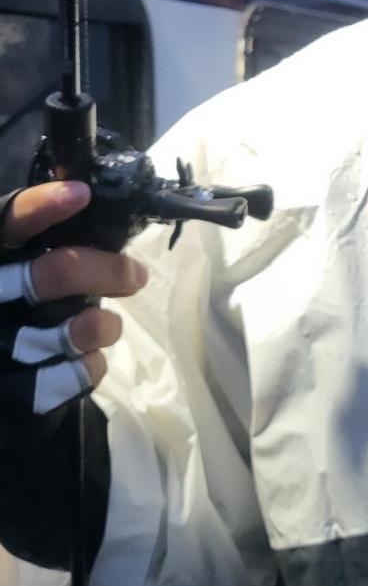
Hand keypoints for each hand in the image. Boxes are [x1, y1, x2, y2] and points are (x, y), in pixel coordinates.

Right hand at [0, 181, 145, 416]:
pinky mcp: (23, 391)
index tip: (81, 195)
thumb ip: (54, 240)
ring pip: (76, 327)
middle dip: (107, 271)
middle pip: (54, 274)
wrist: (3, 379)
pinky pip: (79, 372)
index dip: (41, 207)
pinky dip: (93, 363)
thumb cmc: (19, 306)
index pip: (8, 222)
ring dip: (105, 324)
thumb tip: (102, 205)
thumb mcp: (24, 264)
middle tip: (136, 275)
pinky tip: (84, 358)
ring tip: (106, 323)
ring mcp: (6, 347)